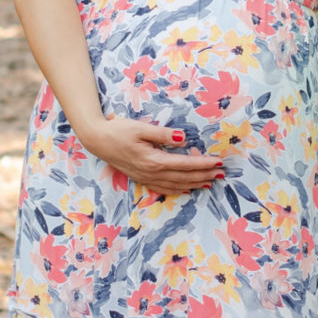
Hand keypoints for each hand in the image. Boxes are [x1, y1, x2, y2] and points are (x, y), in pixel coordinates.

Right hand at [81, 116, 224, 194]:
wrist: (96, 140)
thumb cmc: (118, 131)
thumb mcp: (141, 128)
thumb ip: (163, 134)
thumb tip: (183, 139)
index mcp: (153, 160)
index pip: (184, 164)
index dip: (203, 164)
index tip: (218, 162)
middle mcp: (151, 173)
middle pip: (183, 177)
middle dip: (204, 176)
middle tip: (221, 173)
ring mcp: (145, 178)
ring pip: (175, 185)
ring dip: (194, 184)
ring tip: (210, 182)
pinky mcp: (141, 178)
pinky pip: (163, 188)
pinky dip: (178, 190)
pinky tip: (186, 189)